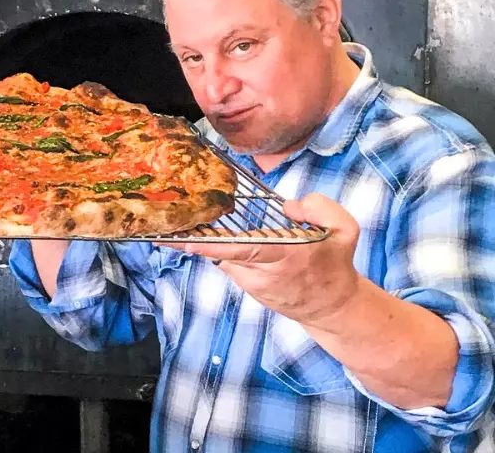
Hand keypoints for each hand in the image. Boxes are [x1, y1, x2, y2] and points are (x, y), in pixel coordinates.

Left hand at [174, 193, 361, 325]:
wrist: (333, 306)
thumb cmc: (335, 263)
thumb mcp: (345, 230)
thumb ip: (321, 207)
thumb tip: (288, 206)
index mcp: (289, 255)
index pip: (246, 250)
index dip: (215, 245)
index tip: (188, 241)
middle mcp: (267, 273)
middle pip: (225, 255)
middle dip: (195, 243)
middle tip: (166, 229)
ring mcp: (256, 285)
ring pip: (225, 259)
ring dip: (208, 245)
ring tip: (186, 226)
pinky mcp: (249, 289)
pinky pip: (230, 265)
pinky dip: (220, 252)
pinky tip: (208, 238)